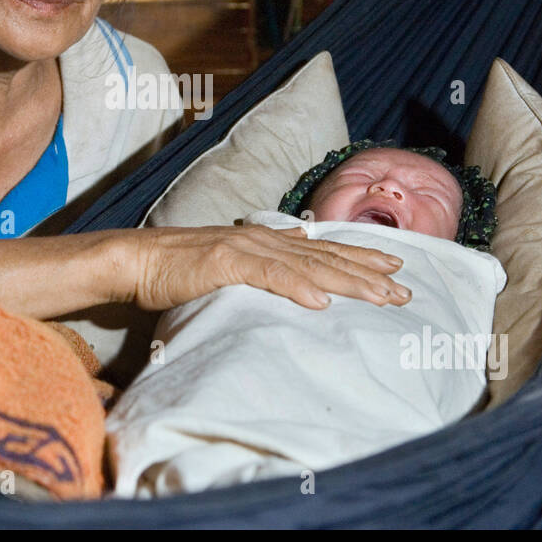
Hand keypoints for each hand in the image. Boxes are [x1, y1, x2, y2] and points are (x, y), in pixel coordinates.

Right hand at [124, 224, 410, 312]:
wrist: (136, 261)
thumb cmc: (177, 270)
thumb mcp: (227, 267)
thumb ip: (260, 266)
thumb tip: (293, 268)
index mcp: (265, 241)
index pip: (323, 251)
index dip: (360, 259)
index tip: (394, 270)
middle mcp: (263, 239)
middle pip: (326, 258)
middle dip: (369, 274)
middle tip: (406, 291)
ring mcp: (246, 248)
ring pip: (308, 266)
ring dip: (348, 282)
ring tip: (381, 297)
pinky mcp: (225, 263)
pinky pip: (269, 276)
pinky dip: (297, 287)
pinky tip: (321, 302)